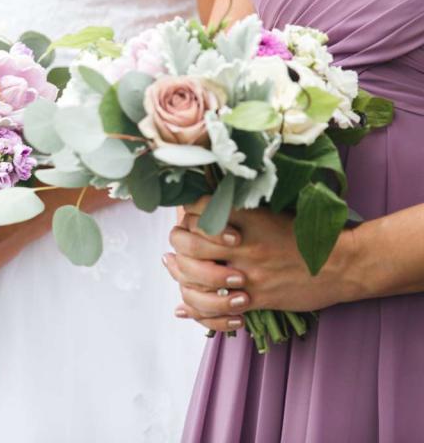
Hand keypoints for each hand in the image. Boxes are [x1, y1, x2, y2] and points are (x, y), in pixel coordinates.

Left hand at [163, 198, 358, 331]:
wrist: (343, 264)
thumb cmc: (310, 235)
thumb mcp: (273, 213)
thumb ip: (242, 211)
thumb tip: (210, 208)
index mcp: (246, 218)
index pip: (198, 209)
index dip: (187, 214)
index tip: (188, 219)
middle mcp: (241, 244)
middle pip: (187, 243)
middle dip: (176, 245)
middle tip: (175, 247)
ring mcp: (246, 272)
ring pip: (194, 275)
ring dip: (179, 275)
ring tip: (175, 270)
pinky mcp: (255, 297)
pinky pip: (214, 307)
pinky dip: (196, 311)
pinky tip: (184, 308)